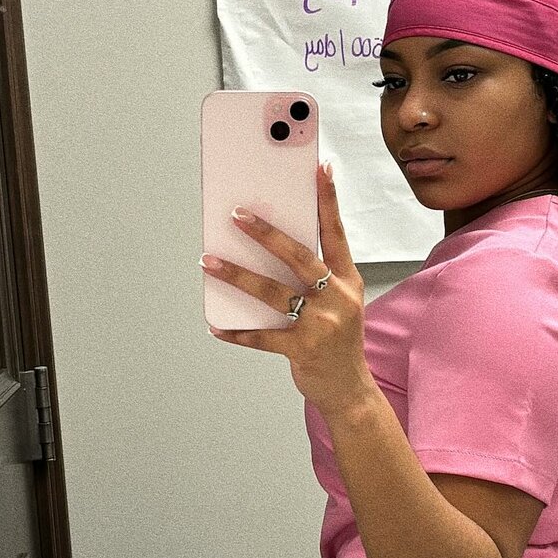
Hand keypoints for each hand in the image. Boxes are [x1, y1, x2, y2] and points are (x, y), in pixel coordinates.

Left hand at [201, 163, 375, 416]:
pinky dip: (237, 332)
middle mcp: (337, 298)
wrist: (349, 389)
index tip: (319, 169)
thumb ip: (315, 277)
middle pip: (298, 257)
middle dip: (265, 233)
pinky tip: (216, 326)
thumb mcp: (339, 303)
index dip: (328, 201)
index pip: (336, 233)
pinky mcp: (302, 349)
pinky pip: (262, 337)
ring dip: (236, 275)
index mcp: (348, 281)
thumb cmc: (338, 340)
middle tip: (236, 215)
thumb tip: (270, 248)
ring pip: (272, 293)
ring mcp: (320, 324)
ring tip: (208, 261)